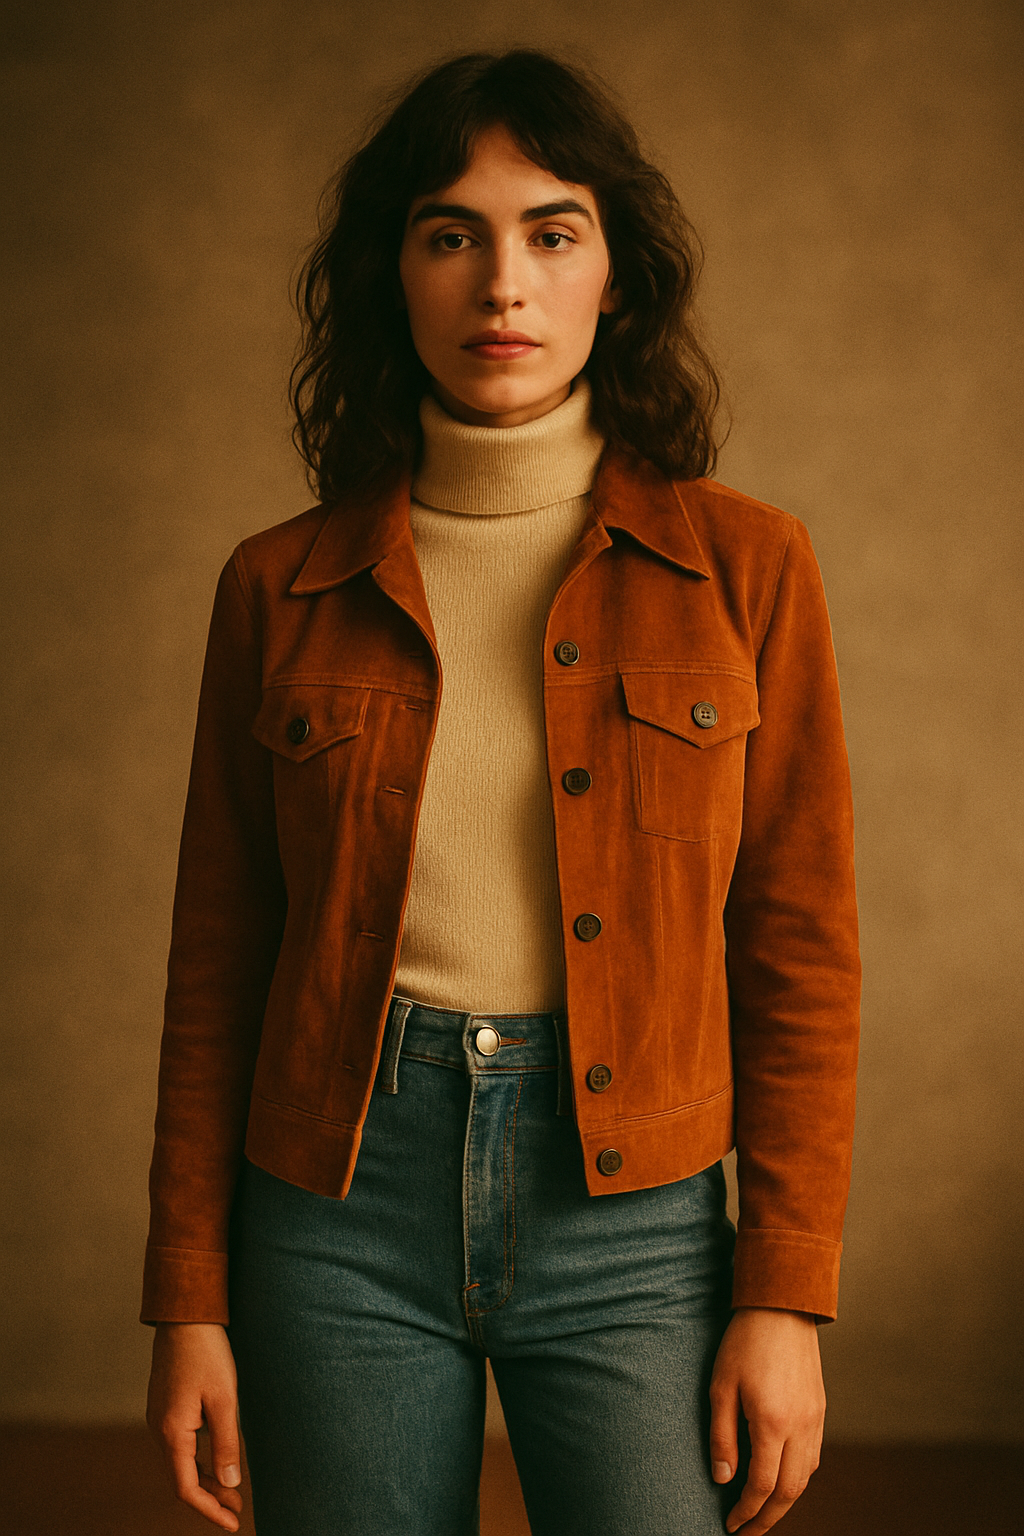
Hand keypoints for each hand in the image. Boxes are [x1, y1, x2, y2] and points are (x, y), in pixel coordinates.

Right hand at [146, 1322, 243, 1531]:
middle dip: (210, 1497)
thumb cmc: (206, 1353)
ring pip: (181, 1461)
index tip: (233, 1523)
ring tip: (232, 1490)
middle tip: (238, 1509)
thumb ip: (226, 1442)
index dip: (209, 1510)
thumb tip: (230, 1483)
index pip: (186, 1488)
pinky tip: (218, 1457)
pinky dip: (199, 1458)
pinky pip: (180, 1443)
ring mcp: (160, 1417)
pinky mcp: (165, 1406)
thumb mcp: (224, 1399)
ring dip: (206, 1477)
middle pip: (183, 1477)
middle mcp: (160, 1429)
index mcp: (172, 1432)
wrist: (184, 1316)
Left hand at [709, 1306, 824, 1533]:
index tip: (731, 1524)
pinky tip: (781, 1479)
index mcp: (772, 1423)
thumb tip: (723, 1478)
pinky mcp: (820, 1410)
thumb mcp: (721, 1386)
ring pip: (806, 1478)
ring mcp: (815, 1419)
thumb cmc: (744, 1343)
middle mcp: (800, 1427)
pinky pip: (813, 1457)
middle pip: (789, 1492)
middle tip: (747, 1532)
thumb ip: (722, 1436)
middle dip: (768, 1518)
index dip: (746, 1512)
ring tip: (763, 1513)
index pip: (762, 1486)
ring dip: (785, 1502)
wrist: (782, 1307)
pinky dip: (798, 1478)